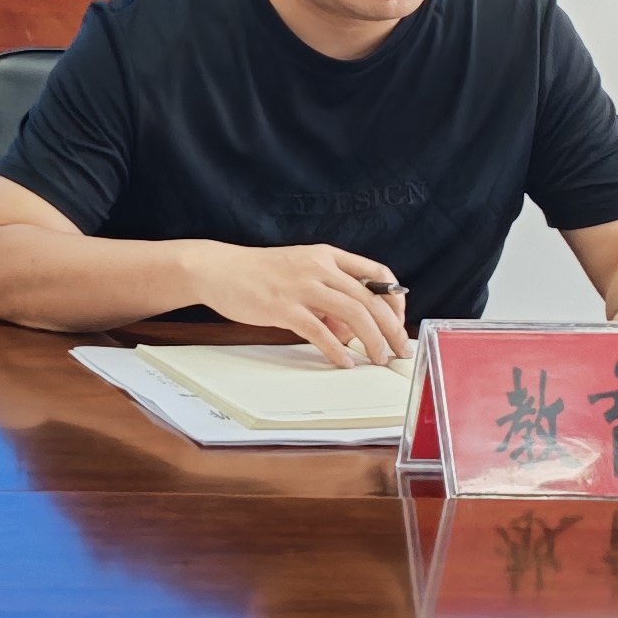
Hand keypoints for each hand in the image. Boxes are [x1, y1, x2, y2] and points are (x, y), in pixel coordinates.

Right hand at [181, 242, 411, 366]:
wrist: (218, 269)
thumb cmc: (260, 273)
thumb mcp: (301, 273)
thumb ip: (328, 297)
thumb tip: (349, 330)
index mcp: (327, 256)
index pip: (377, 274)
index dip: (395, 300)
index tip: (398, 322)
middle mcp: (319, 267)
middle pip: (370, 299)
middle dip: (391, 329)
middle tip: (399, 350)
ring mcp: (301, 286)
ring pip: (352, 314)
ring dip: (371, 340)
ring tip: (377, 358)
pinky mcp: (282, 307)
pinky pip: (319, 331)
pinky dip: (337, 350)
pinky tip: (343, 361)